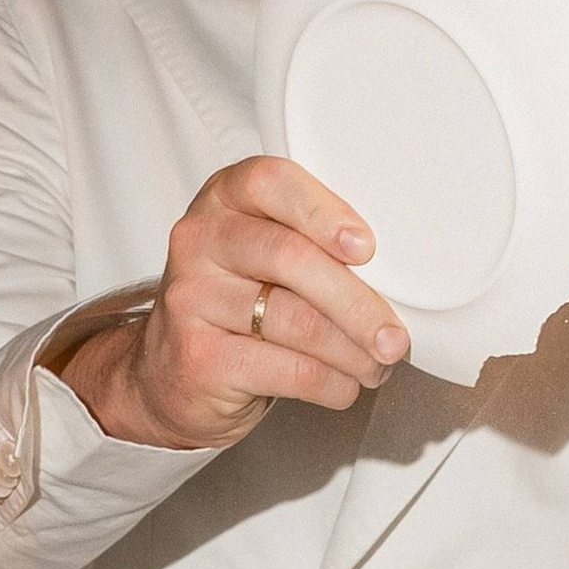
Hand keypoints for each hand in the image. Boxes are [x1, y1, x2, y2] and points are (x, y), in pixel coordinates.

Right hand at [57, 156, 406, 450]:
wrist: (169, 374)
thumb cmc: (241, 301)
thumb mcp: (267, 253)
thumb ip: (314, 240)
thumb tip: (399, 271)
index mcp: (226, 198)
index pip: (272, 182)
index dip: (324, 212)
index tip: (367, 248)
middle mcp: (200, 240)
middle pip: (292, 258)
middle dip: (358, 303)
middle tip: (395, 336)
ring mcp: (192, 299)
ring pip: (297, 322)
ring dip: (354, 351)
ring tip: (379, 363)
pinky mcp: (198, 357)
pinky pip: (287, 369)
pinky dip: (332, 383)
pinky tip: (346, 386)